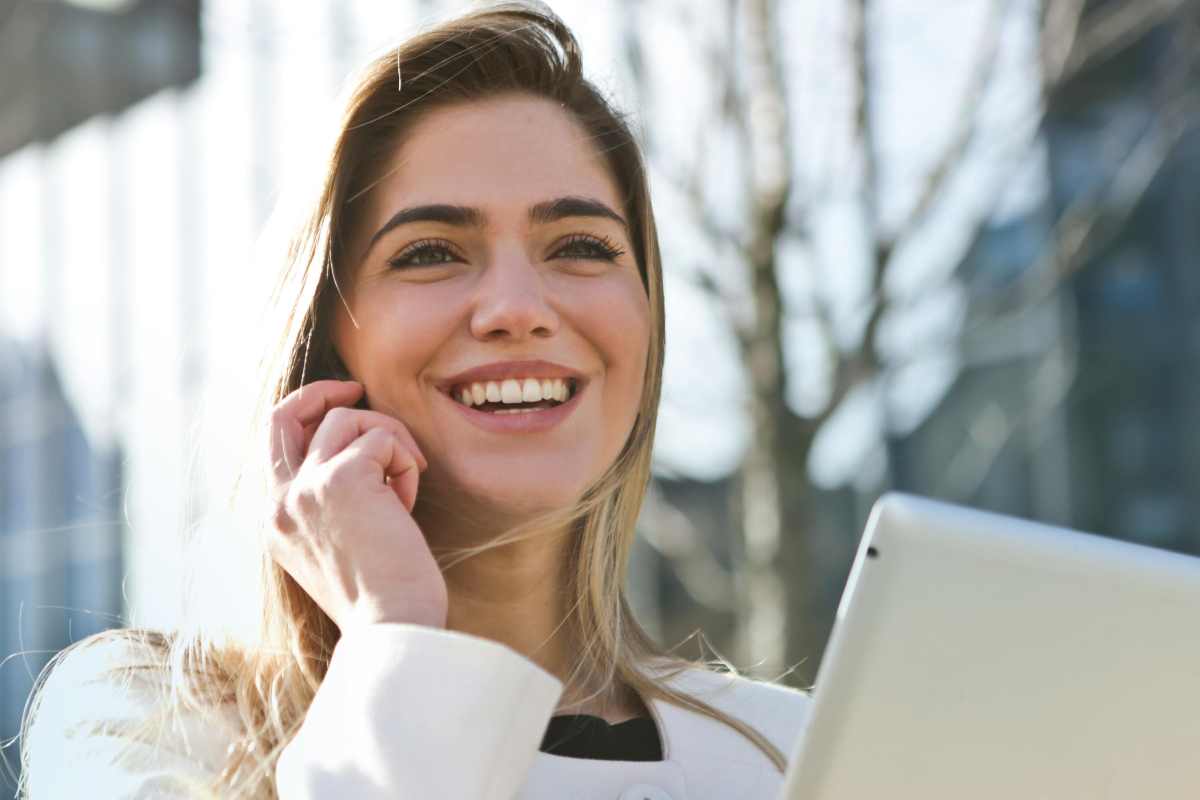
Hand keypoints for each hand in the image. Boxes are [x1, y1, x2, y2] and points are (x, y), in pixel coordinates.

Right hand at [266, 380, 447, 632]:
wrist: (393, 627)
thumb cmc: (383, 597)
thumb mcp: (338, 548)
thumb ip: (330, 505)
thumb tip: (359, 455)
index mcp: (275, 522)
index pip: (274, 445)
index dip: (307, 415)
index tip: (343, 407)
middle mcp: (279, 502)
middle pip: (283, 414)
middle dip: (322, 392)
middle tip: (358, 388)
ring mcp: (306, 488)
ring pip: (349, 420)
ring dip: (390, 441)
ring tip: (406, 485)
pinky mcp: (342, 479)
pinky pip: (383, 439)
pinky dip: (405, 462)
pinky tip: (409, 504)